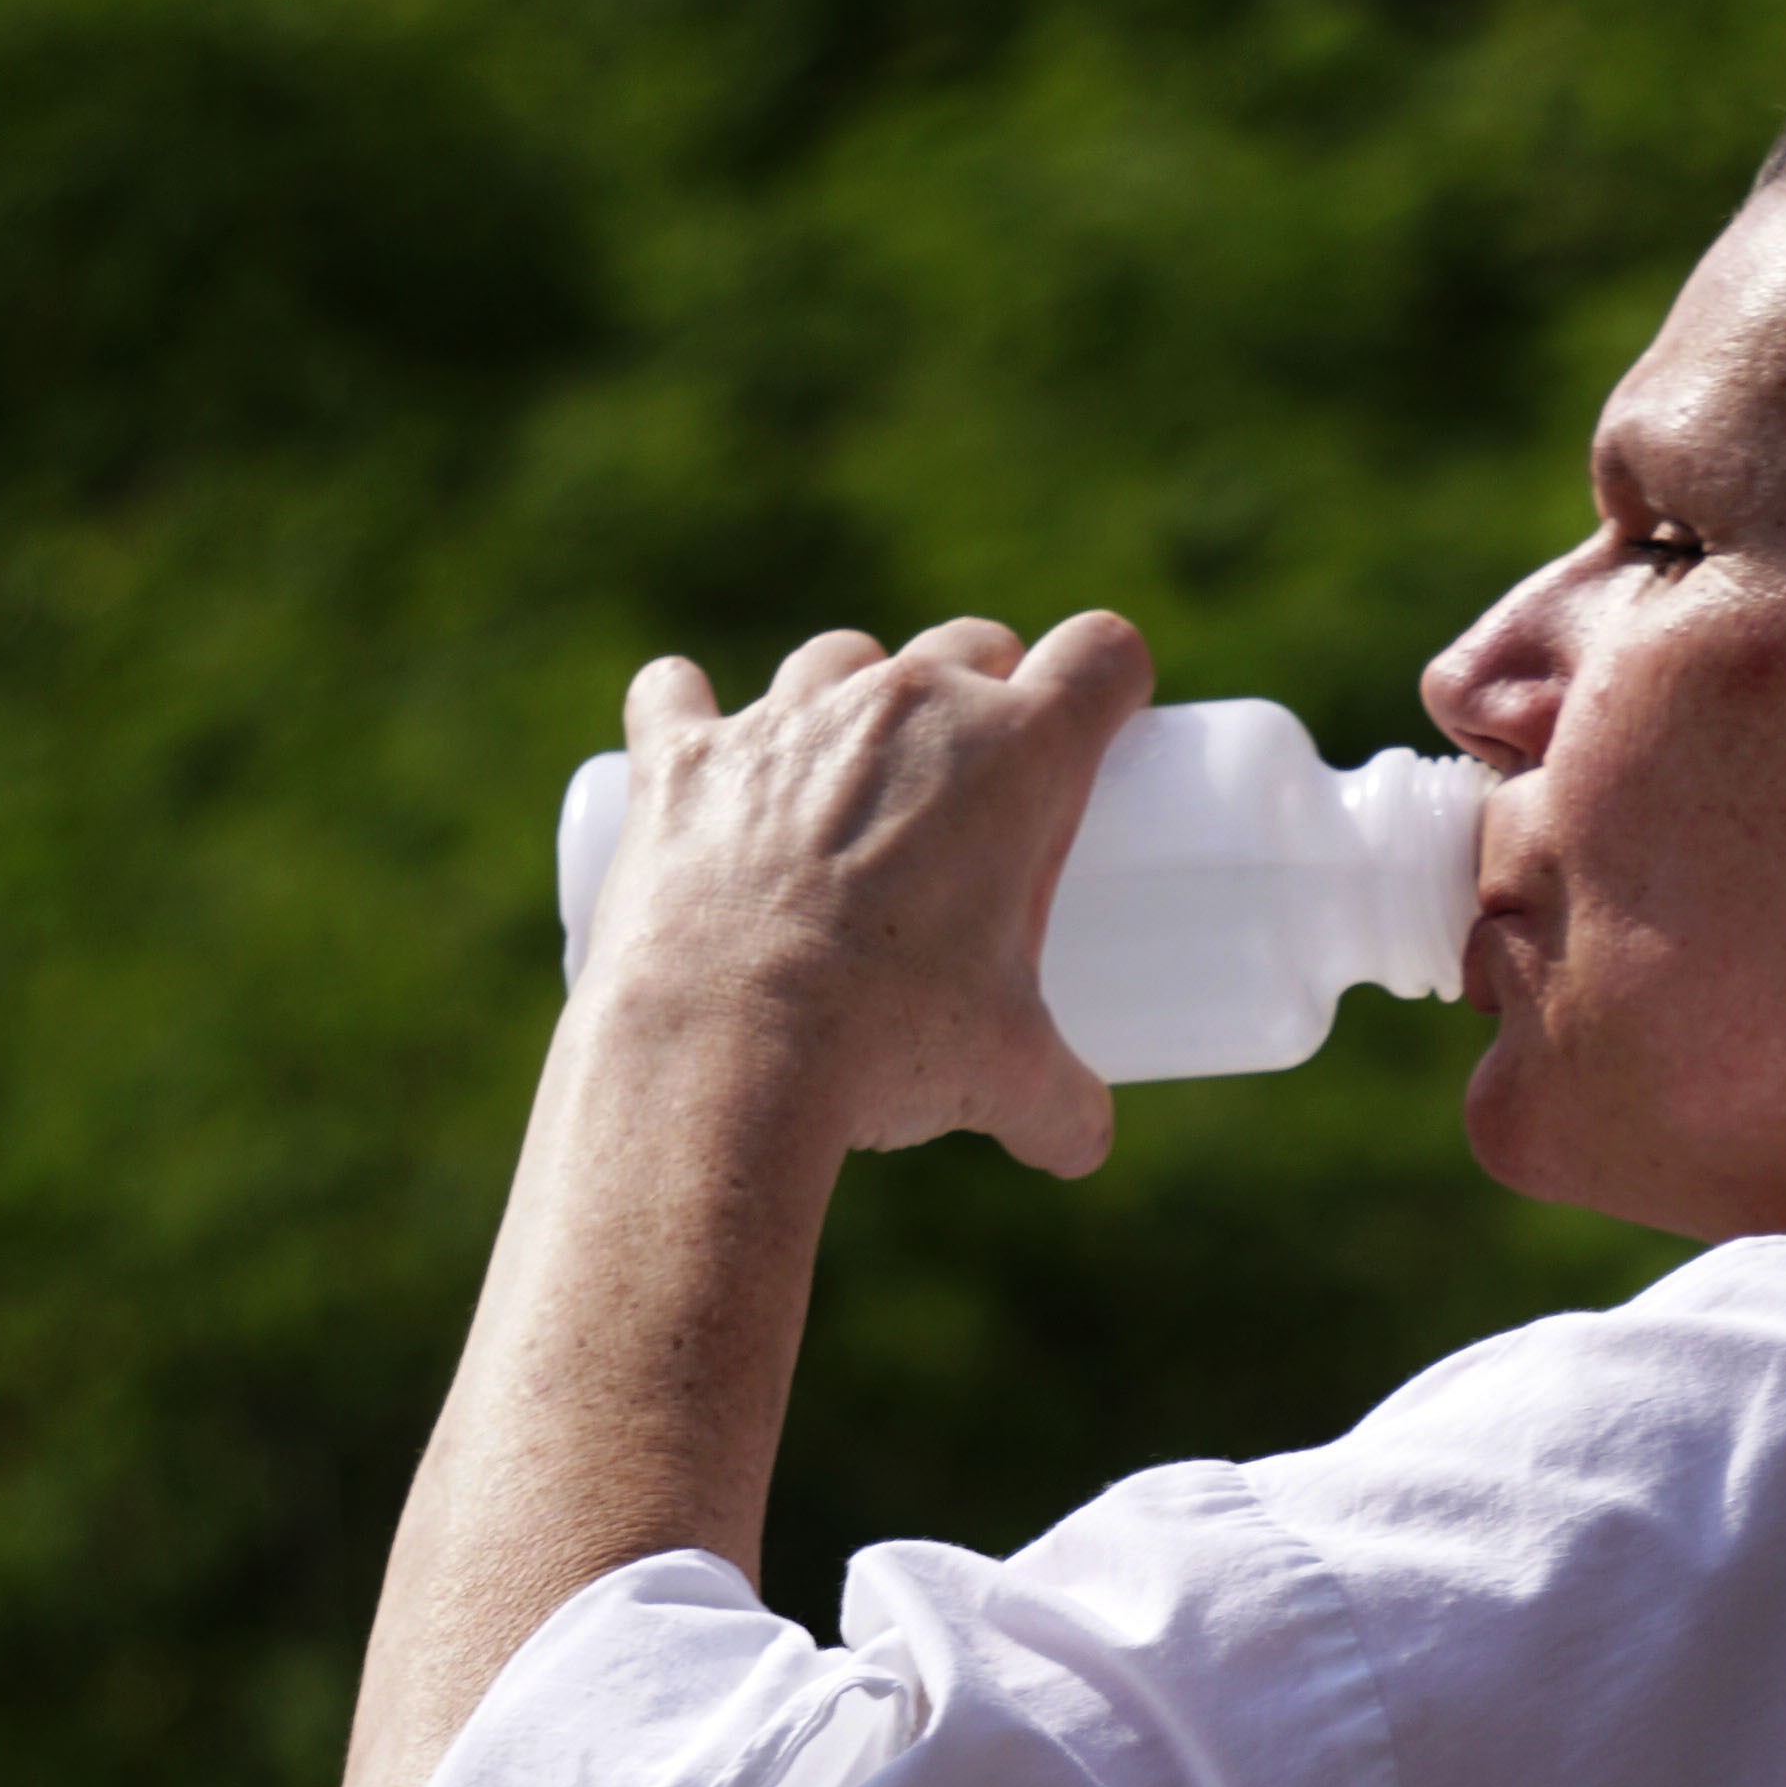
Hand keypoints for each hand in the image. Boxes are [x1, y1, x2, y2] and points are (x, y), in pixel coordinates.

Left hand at [577, 611, 1153, 1176]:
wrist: (723, 1055)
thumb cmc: (888, 1047)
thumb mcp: (1004, 1079)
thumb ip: (1062, 1106)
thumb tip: (1079, 1144)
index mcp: (1017, 752)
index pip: (1100, 654)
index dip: (1112, 679)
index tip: (1103, 722)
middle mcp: (906, 702)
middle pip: (973, 642)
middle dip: (986, 691)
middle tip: (976, 785)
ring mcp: (787, 718)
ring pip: (839, 657)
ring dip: (854, 698)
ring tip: (847, 780)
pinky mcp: (683, 757)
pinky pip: (673, 693)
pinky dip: (683, 711)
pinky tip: (693, 740)